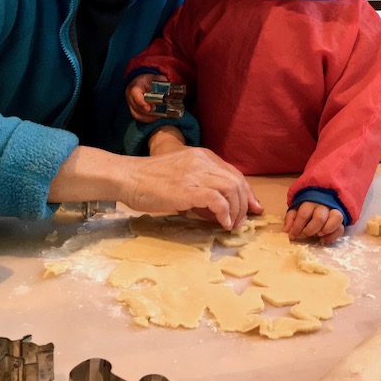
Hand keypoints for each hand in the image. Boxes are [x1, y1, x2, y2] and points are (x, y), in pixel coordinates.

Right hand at [120, 147, 262, 229]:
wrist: (128, 177)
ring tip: (233, 224)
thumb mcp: (180, 176)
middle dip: (245, 202)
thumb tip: (215, 208)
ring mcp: (196, 173)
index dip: (246, 191)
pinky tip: (223, 223)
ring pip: (232, 189)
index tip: (252, 207)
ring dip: (237, 209)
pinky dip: (225, 213)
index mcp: (201, 156)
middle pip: (237, 180)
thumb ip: (198, 185)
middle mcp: (202, 161)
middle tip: (244, 220)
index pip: (233, 172)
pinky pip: (218, 201)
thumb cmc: (148, 180)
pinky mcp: (190, 189)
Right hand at [126, 73, 163, 122]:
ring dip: (148, 117)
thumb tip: (169, 88)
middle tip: (158, 112)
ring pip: (137, 115)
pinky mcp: (133, 110)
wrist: (140, 83)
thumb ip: (162, 82)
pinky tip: (155, 117)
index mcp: (135, 86)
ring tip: (158, 116)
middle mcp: (130, 96)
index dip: (142, 102)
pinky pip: (138, 117)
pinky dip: (147, 119)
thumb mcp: (155, 78)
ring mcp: (130, 104)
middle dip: (148, 112)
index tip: (150, 108)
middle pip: (136, 107)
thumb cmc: (148, 81)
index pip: (135, 94)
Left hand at [284, 201, 345, 243]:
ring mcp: (334, 211)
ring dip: (326, 229)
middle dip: (311, 230)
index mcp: (310, 202)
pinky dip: (332, 236)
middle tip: (306, 234)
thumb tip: (286, 230)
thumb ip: (291, 218)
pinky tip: (322, 240)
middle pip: (320, 217)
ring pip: (336, 218)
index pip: (304, 214)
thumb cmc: (306, 208)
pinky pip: (341, 228)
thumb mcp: (296, 210)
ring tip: (318, 235)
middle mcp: (324, 205)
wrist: (321, 200)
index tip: (292, 236)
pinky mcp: (341, 220)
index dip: (297, 227)